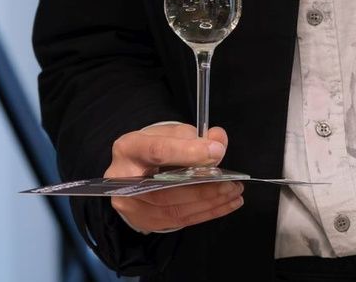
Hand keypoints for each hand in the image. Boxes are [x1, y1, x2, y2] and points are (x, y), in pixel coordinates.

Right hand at [105, 123, 242, 233]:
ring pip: (172, 210)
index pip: (158, 151)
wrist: (138, 166)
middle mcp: (122, 179)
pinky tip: (225, 205)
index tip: (217, 152)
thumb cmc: (158, 145)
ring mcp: (130, 204)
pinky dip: (204, 214)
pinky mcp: (142, 220)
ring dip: (208, 204)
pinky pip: (176, 221)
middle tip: (231, 184)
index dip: (188, 152)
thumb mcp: (174, 133)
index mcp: (130, 148)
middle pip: (164, 190)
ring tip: (234, 194)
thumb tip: (218, 142)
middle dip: (203, 189)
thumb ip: (197, 136)